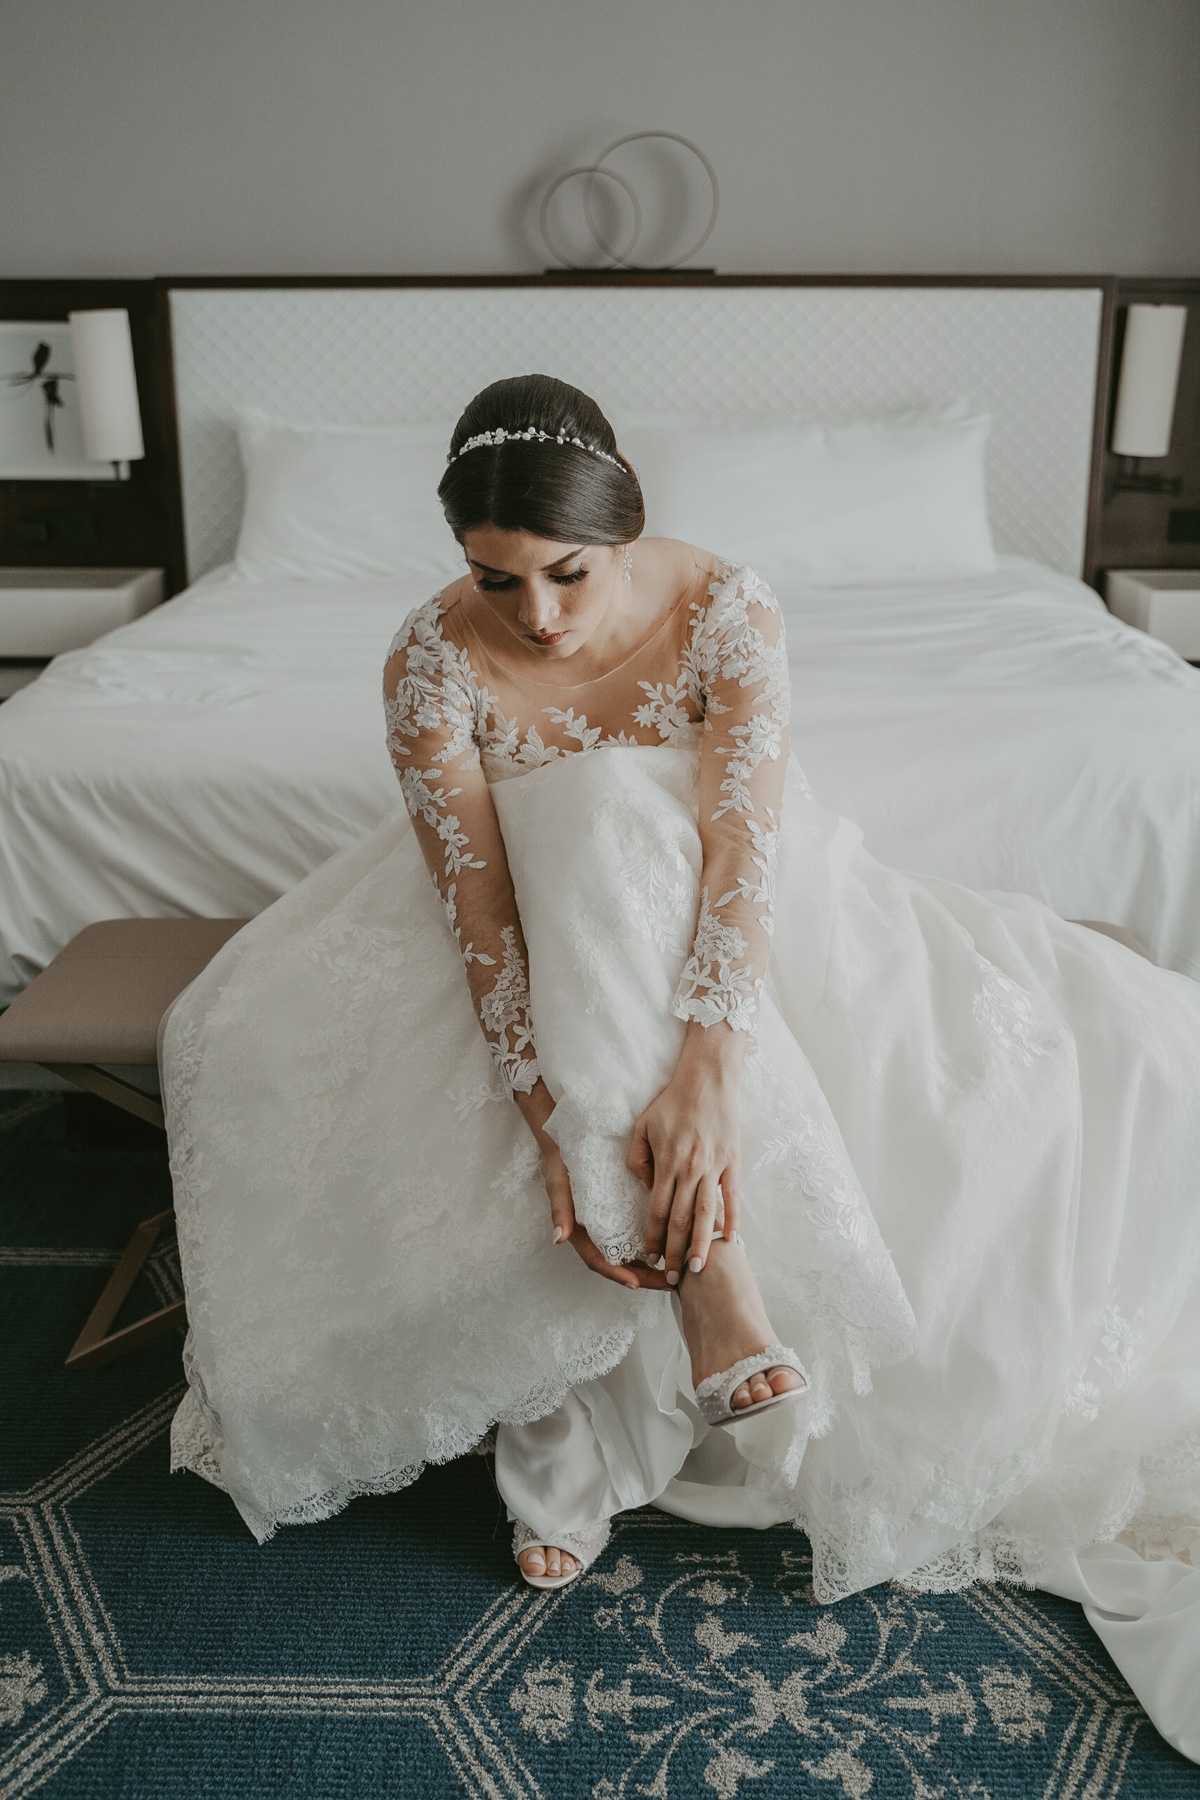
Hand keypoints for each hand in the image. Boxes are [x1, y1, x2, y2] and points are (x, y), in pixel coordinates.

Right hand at [545, 1142, 669, 1289]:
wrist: (573, 1143)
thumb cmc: (564, 1166)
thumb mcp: (558, 1185)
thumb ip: (560, 1211)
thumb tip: (559, 1239)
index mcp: (582, 1234)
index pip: (599, 1261)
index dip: (617, 1274)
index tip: (636, 1284)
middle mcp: (598, 1235)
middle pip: (622, 1264)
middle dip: (645, 1277)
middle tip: (669, 1283)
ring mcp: (611, 1226)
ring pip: (633, 1254)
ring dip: (653, 1266)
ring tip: (676, 1270)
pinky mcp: (623, 1214)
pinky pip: (638, 1235)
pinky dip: (655, 1242)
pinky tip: (674, 1243)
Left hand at [626, 1023, 744, 1285]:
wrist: (708, 1078)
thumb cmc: (671, 1101)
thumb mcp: (642, 1126)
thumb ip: (637, 1159)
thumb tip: (644, 1187)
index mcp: (667, 1162)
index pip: (657, 1210)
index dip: (654, 1237)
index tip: (650, 1257)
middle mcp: (691, 1169)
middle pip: (681, 1219)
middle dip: (675, 1251)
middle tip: (672, 1278)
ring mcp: (715, 1167)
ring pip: (707, 1214)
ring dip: (702, 1244)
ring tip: (698, 1269)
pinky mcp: (732, 1161)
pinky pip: (733, 1197)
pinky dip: (732, 1220)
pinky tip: (731, 1241)